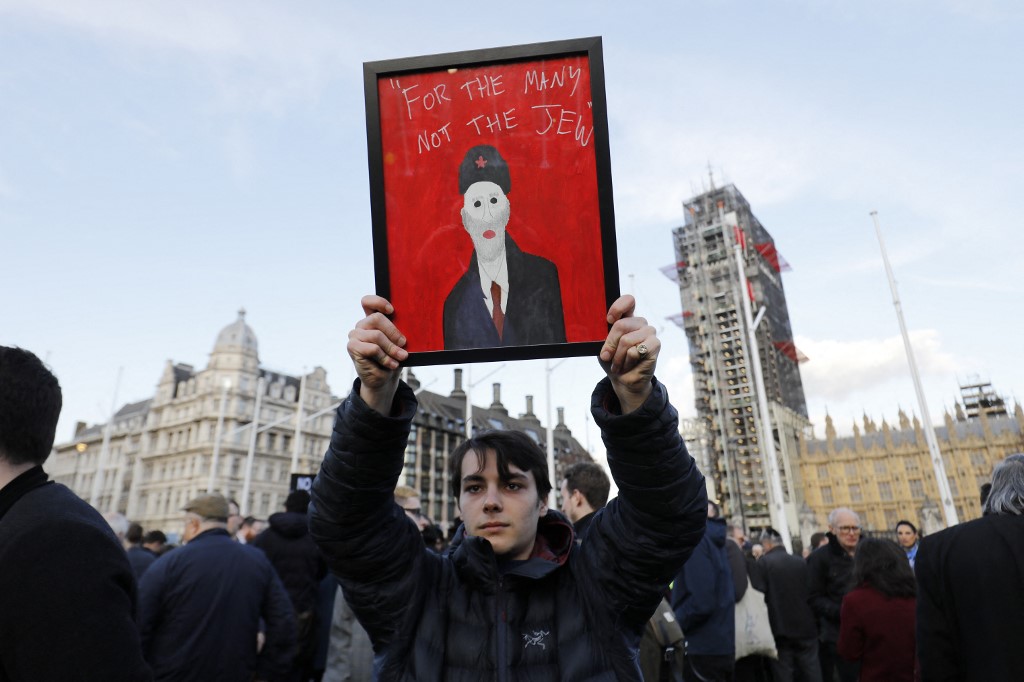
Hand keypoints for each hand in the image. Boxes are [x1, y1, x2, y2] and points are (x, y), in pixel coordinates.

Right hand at [347, 295, 407, 413]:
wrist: (384, 379)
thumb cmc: (393, 358)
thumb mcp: (398, 343)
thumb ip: (399, 333)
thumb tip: (407, 332)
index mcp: (372, 319)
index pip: (368, 302)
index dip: (378, 302)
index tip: (392, 310)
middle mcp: (362, 325)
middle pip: (377, 318)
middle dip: (393, 332)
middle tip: (404, 343)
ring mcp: (355, 335)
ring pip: (376, 335)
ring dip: (391, 348)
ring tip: (401, 357)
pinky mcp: (352, 347)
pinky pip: (373, 348)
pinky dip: (385, 357)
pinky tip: (391, 364)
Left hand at [598, 295, 657, 412]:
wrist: (623, 380)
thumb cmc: (612, 361)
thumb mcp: (602, 346)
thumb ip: (602, 335)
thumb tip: (594, 329)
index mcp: (627, 318)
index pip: (628, 301)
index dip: (618, 307)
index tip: (608, 320)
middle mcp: (639, 323)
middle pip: (621, 325)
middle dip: (610, 344)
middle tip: (606, 356)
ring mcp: (649, 332)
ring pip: (627, 340)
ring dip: (618, 357)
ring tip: (619, 364)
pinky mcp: (655, 344)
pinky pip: (635, 351)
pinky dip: (627, 361)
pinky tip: (630, 365)